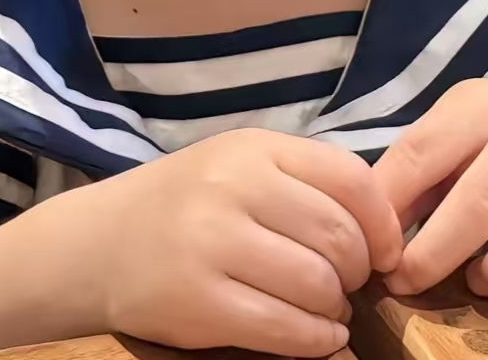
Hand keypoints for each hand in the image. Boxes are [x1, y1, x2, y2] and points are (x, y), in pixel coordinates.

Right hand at [82, 129, 402, 355]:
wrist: (101, 243)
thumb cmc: (187, 202)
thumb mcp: (240, 164)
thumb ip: (303, 181)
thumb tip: (382, 230)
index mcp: (254, 148)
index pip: (350, 178)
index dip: (383, 222)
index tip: (387, 250)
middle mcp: (234, 187)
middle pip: (339, 237)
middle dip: (358, 270)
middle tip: (346, 283)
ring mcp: (214, 244)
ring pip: (317, 285)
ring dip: (336, 309)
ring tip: (326, 309)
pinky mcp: (201, 303)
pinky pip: (285, 329)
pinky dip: (317, 340)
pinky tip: (317, 336)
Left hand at [374, 80, 487, 301]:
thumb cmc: (487, 149)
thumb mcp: (447, 140)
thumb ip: (408, 177)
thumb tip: (366, 234)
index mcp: (480, 106)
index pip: (422, 154)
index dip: (391, 208)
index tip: (374, 251)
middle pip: (481, 202)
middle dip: (434, 254)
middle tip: (407, 283)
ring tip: (476, 281)